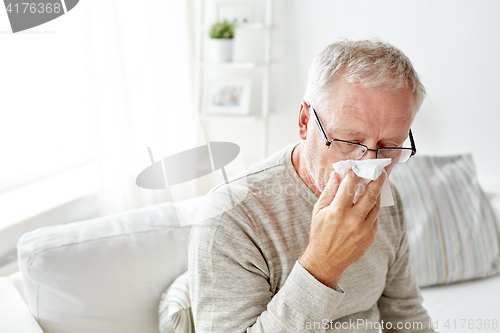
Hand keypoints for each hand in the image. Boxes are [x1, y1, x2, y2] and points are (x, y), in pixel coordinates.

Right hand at [298, 170, 385, 288]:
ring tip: (377, 187)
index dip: (354, 174)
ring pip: (376, 206)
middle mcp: (353, 220)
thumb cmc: (319, 233)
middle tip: (380, 173)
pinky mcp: (370, 237)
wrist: (325, 261)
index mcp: (338, 212)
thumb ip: (329, 191)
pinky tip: (369, 205)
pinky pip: (375, 219)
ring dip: (377, 195)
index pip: (350, 186)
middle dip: (376, 181)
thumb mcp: (318, 211)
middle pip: (370, 195)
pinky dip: (373, 210)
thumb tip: (336, 174)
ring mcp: (364, 230)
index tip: (355, 169)